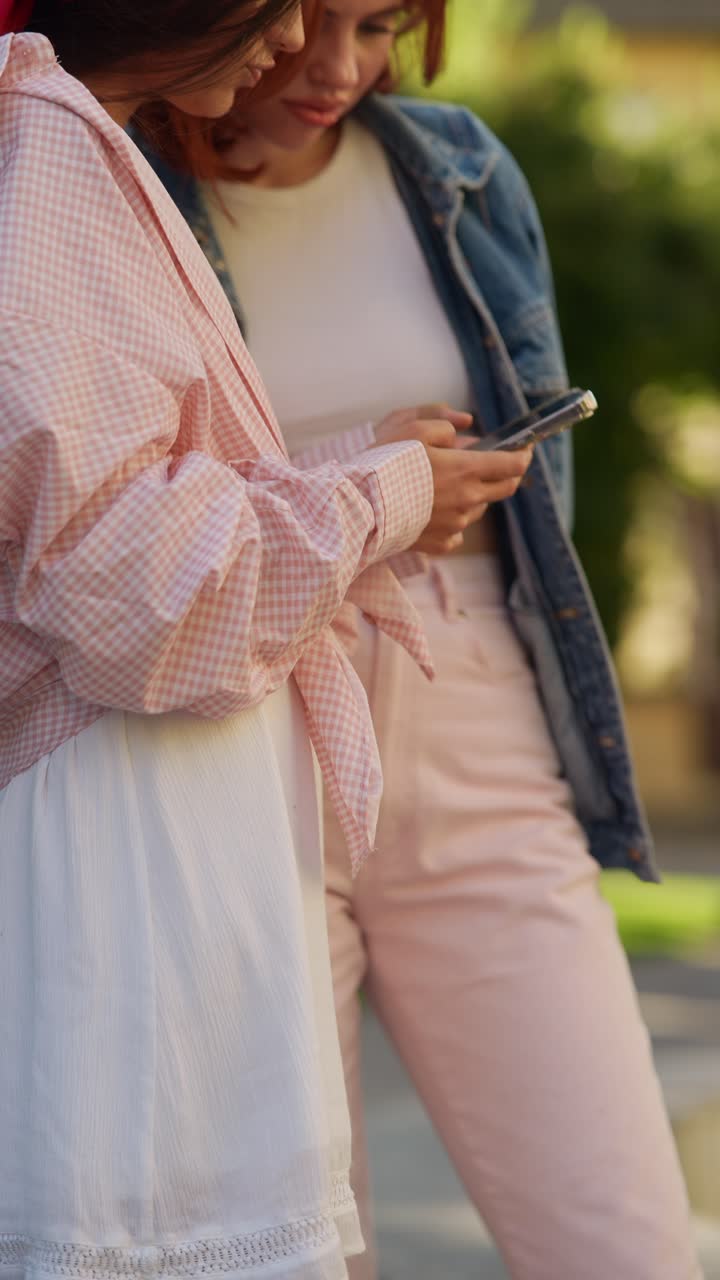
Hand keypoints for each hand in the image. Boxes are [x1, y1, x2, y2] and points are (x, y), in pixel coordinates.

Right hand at [372, 404, 531, 554]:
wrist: (361, 507)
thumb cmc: (385, 463)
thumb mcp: (413, 427)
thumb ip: (445, 426)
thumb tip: (462, 436)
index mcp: (466, 469)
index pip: (513, 464)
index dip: (523, 454)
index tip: (524, 448)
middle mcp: (468, 499)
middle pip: (505, 489)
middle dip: (506, 474)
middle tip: (493, 463)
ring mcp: (456, 525)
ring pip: (478, 507)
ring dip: (474, 494)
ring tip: (446, 484)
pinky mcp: (440, 543)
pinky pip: (457, 531)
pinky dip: (453, 519)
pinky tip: (433, 510)